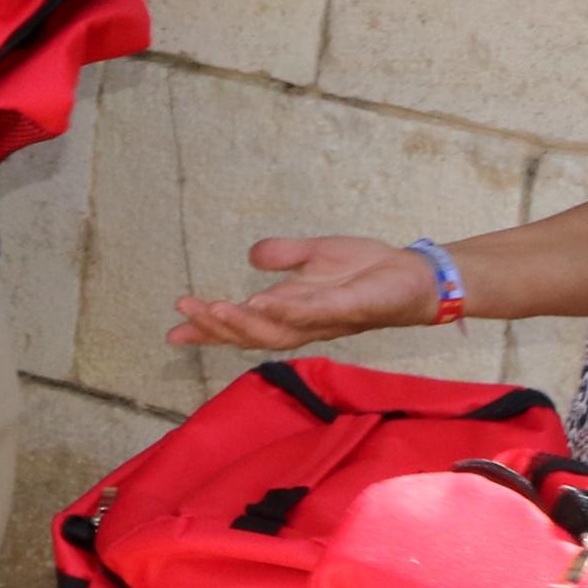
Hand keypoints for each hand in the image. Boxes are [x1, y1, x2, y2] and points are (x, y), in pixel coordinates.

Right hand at [172, 235, 439, 347]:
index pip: (244, 326)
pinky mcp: (349, 307)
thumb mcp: (316, 253)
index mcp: (292, 311)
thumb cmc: (367, 269)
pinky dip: (285, 310)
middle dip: (216, 327)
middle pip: (252, 334)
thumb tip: (250, 259)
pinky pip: (312, 313)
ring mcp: (325, 319)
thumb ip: (284, 255)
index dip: (209, 331)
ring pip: (276, 330)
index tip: (173, 331)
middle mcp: (304, 322)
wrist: (414, 276)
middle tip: (185, 313)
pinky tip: (261, 302)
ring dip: (243, 323)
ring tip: (211, 310)